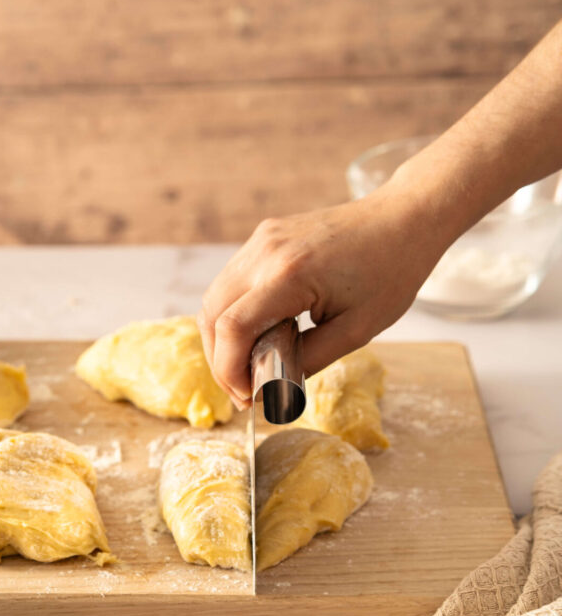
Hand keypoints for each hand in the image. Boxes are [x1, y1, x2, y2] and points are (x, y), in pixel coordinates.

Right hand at [197, 186, 446, 409]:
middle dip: (219, 360)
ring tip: (245, 367)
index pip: (233, 327)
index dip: (229, 369)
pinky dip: (232, 313)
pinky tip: (255, 334)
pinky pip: (231, 282)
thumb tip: (272, 388)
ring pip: (214, 298)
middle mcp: (265, 253)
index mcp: (290, 275)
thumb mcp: (357, 330)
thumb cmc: (391, 272)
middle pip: (212, 314)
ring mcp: (260, 241)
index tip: (247, 397)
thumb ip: (309, 360)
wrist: (403, 218)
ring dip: (221, 338)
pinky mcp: (263, 238)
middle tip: (242, 390)